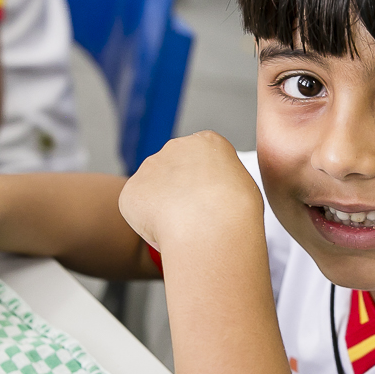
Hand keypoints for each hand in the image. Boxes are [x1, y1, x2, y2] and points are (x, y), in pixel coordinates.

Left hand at [118, 131, 263, 253]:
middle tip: (194, 218)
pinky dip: (147, 223)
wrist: (212, 227)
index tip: (210, 201)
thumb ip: (223, 182)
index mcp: (207, 142)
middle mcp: (175, 147)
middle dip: (180, 192)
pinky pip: (137, 209)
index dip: (205, 183)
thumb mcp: (243, 186)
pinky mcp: (131, 190)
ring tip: (182, 228)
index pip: (200, 158)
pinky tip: (166, 232)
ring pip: (153, 190)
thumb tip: (214, 195)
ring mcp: (150, 167)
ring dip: (163, 207)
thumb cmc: (236, 211)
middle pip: (173, 169)